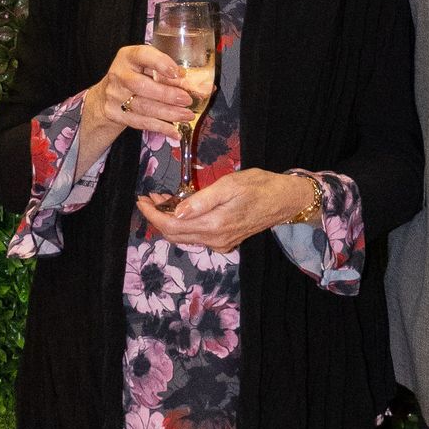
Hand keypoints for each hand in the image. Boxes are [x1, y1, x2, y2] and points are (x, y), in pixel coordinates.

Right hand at [78, 44, 194, 168]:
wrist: (106, 95)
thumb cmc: (136, 76)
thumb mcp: (146, 66)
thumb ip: (169, 72)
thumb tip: (206, 86)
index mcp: (128, 56)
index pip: (142, 55)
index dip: (160, 63)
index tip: (178, 73)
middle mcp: (119, 74)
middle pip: (141, 86)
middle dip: (167, 94)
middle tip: (187, 100)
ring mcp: (115, 95)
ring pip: (143, 107)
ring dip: (168, 113)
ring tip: (187, 116)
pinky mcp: (115, 114)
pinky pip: (141, 122)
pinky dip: (161, 128)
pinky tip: (175, 132)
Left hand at [137, 169, 316, 249]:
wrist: (287, 200)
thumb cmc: (260, 186)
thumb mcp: (230, 184)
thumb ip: (202, 199)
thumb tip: (177, 211)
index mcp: (215, 225)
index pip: (172, 225)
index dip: (153, 214)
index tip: (141, 200)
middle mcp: (215, 240)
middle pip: (174, 234)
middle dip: (157, 217)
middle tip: (149, 197)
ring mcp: (220, 244)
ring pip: (184, 236)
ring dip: (169, 220)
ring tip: (162, 199)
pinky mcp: (225, 242)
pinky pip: (196, 236)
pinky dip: (183, 224)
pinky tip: (182, 208)